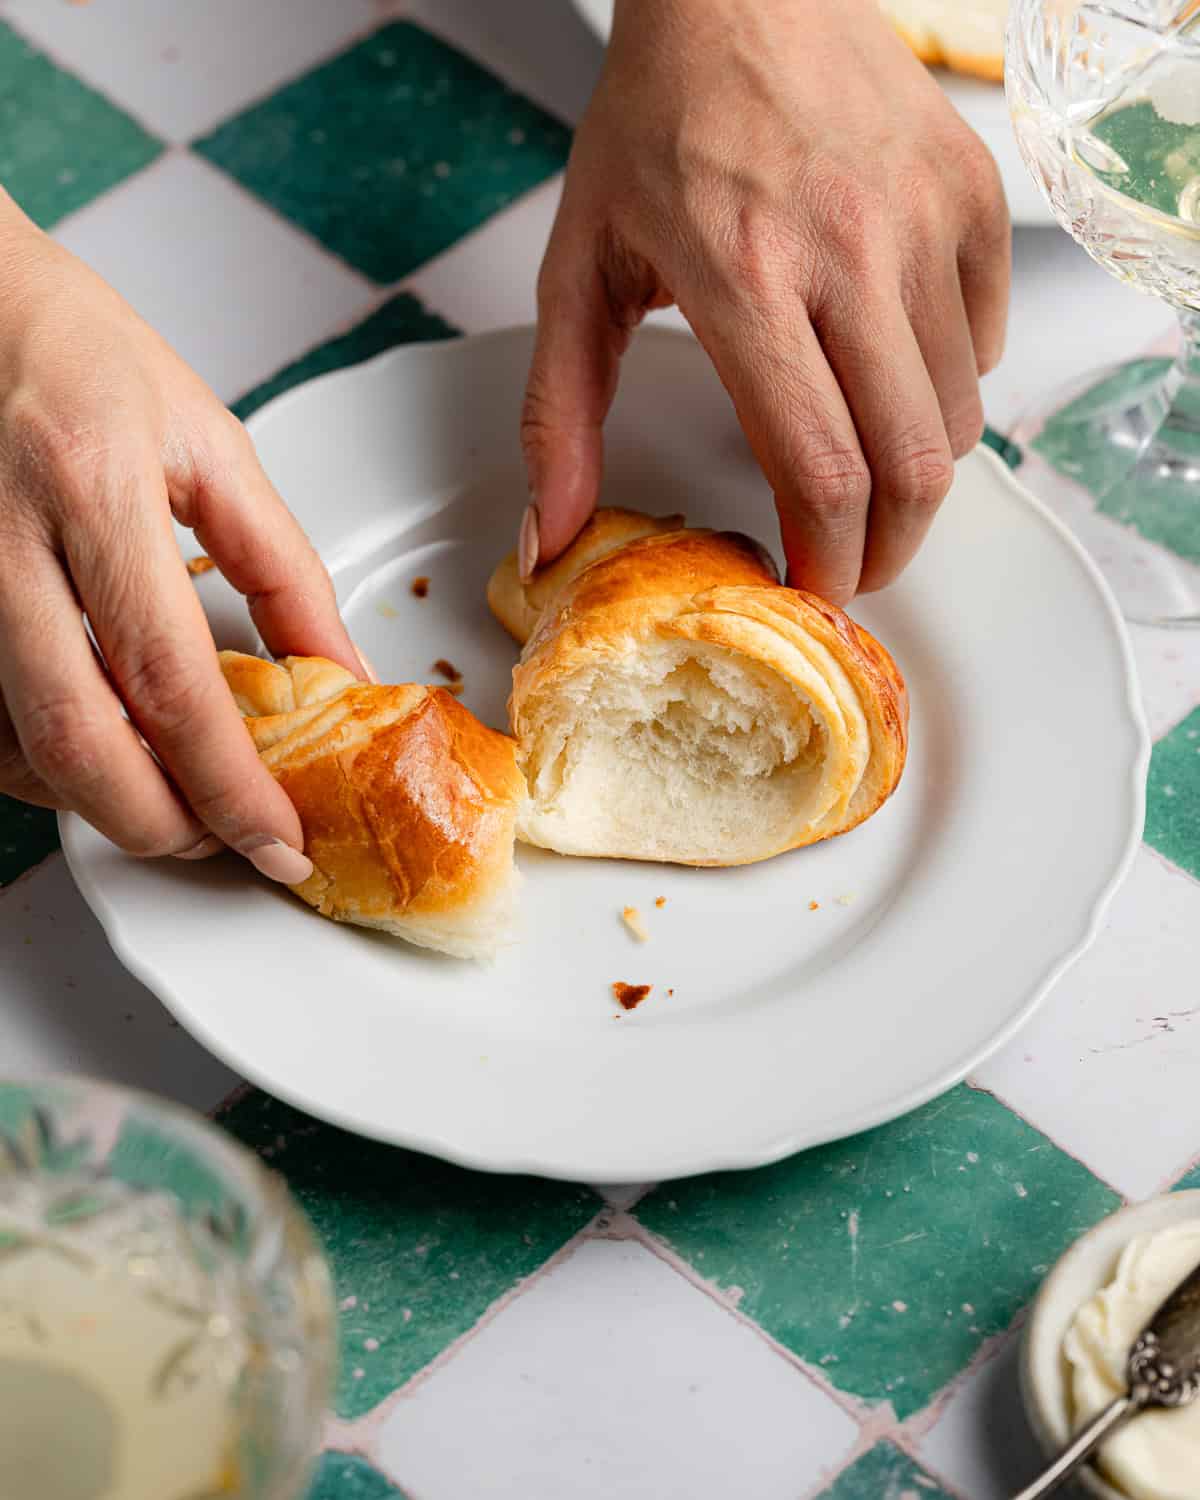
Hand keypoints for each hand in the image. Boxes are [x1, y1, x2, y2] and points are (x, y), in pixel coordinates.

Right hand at [0, 193, 361, 879]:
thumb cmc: (82, 358)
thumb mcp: (211, 448)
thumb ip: (284, 573)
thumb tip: (341, 678)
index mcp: (93, 486)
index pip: (172, 680)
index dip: (231, 784)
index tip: (280, 839)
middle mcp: (2, 540)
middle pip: (77, 740)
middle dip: (161, 824)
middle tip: (223, 840)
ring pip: (14, 750)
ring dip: (100, 805)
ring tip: (172, 799)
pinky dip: (44, 768)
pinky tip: (100, 753)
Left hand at [521, 0, 1010, 602]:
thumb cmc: (658, 119)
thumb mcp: (578, 268)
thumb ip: (559, 414)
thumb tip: (552, 534)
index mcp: (744, 277)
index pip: (821, 467)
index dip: (828, 559)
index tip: (812, 590)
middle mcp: (849, 250)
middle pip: (911, 464)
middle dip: (887, 548)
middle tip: (851, 563)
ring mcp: (922, 220)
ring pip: (956, 415)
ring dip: (911, 473)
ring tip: (861, 468)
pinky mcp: (972, 197)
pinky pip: (983, 342)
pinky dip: (944, 385)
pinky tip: (888, 369)